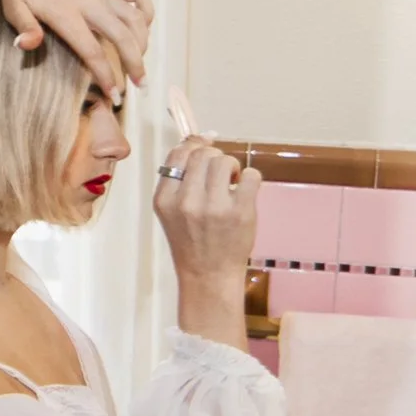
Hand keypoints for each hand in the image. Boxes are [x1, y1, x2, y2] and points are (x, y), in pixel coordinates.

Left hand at [0, 0, 152, 98]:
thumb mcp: (12, 5)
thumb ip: (24, 28)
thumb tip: (26, 46)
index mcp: (66, 12)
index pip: (92, 52)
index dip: (106, 77)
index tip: (114, 96)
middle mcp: (90, 1)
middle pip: (123, 38)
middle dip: (135, 65)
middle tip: (141, 86)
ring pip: (135, 18)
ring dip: (144, 43)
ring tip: (142, 63)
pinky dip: (146, 10)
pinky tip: (143, 25)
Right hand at [153, 138, 261, 348]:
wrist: (208, 276)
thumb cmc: (192, 241)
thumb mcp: (172, 211)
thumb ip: (180, 179)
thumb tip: (199, 138)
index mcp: (165, 199)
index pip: (178, 154)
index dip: (194, 146)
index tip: (204, 149)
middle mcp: (187, 202)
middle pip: (203, 154)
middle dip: (214, 158)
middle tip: (219, 175)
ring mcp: (214, 208)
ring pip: (225, 160)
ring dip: (231, 167)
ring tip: (230, 184)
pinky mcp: (240, 213)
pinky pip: (251, 175)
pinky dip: (250, 178)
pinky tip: (243, 192)